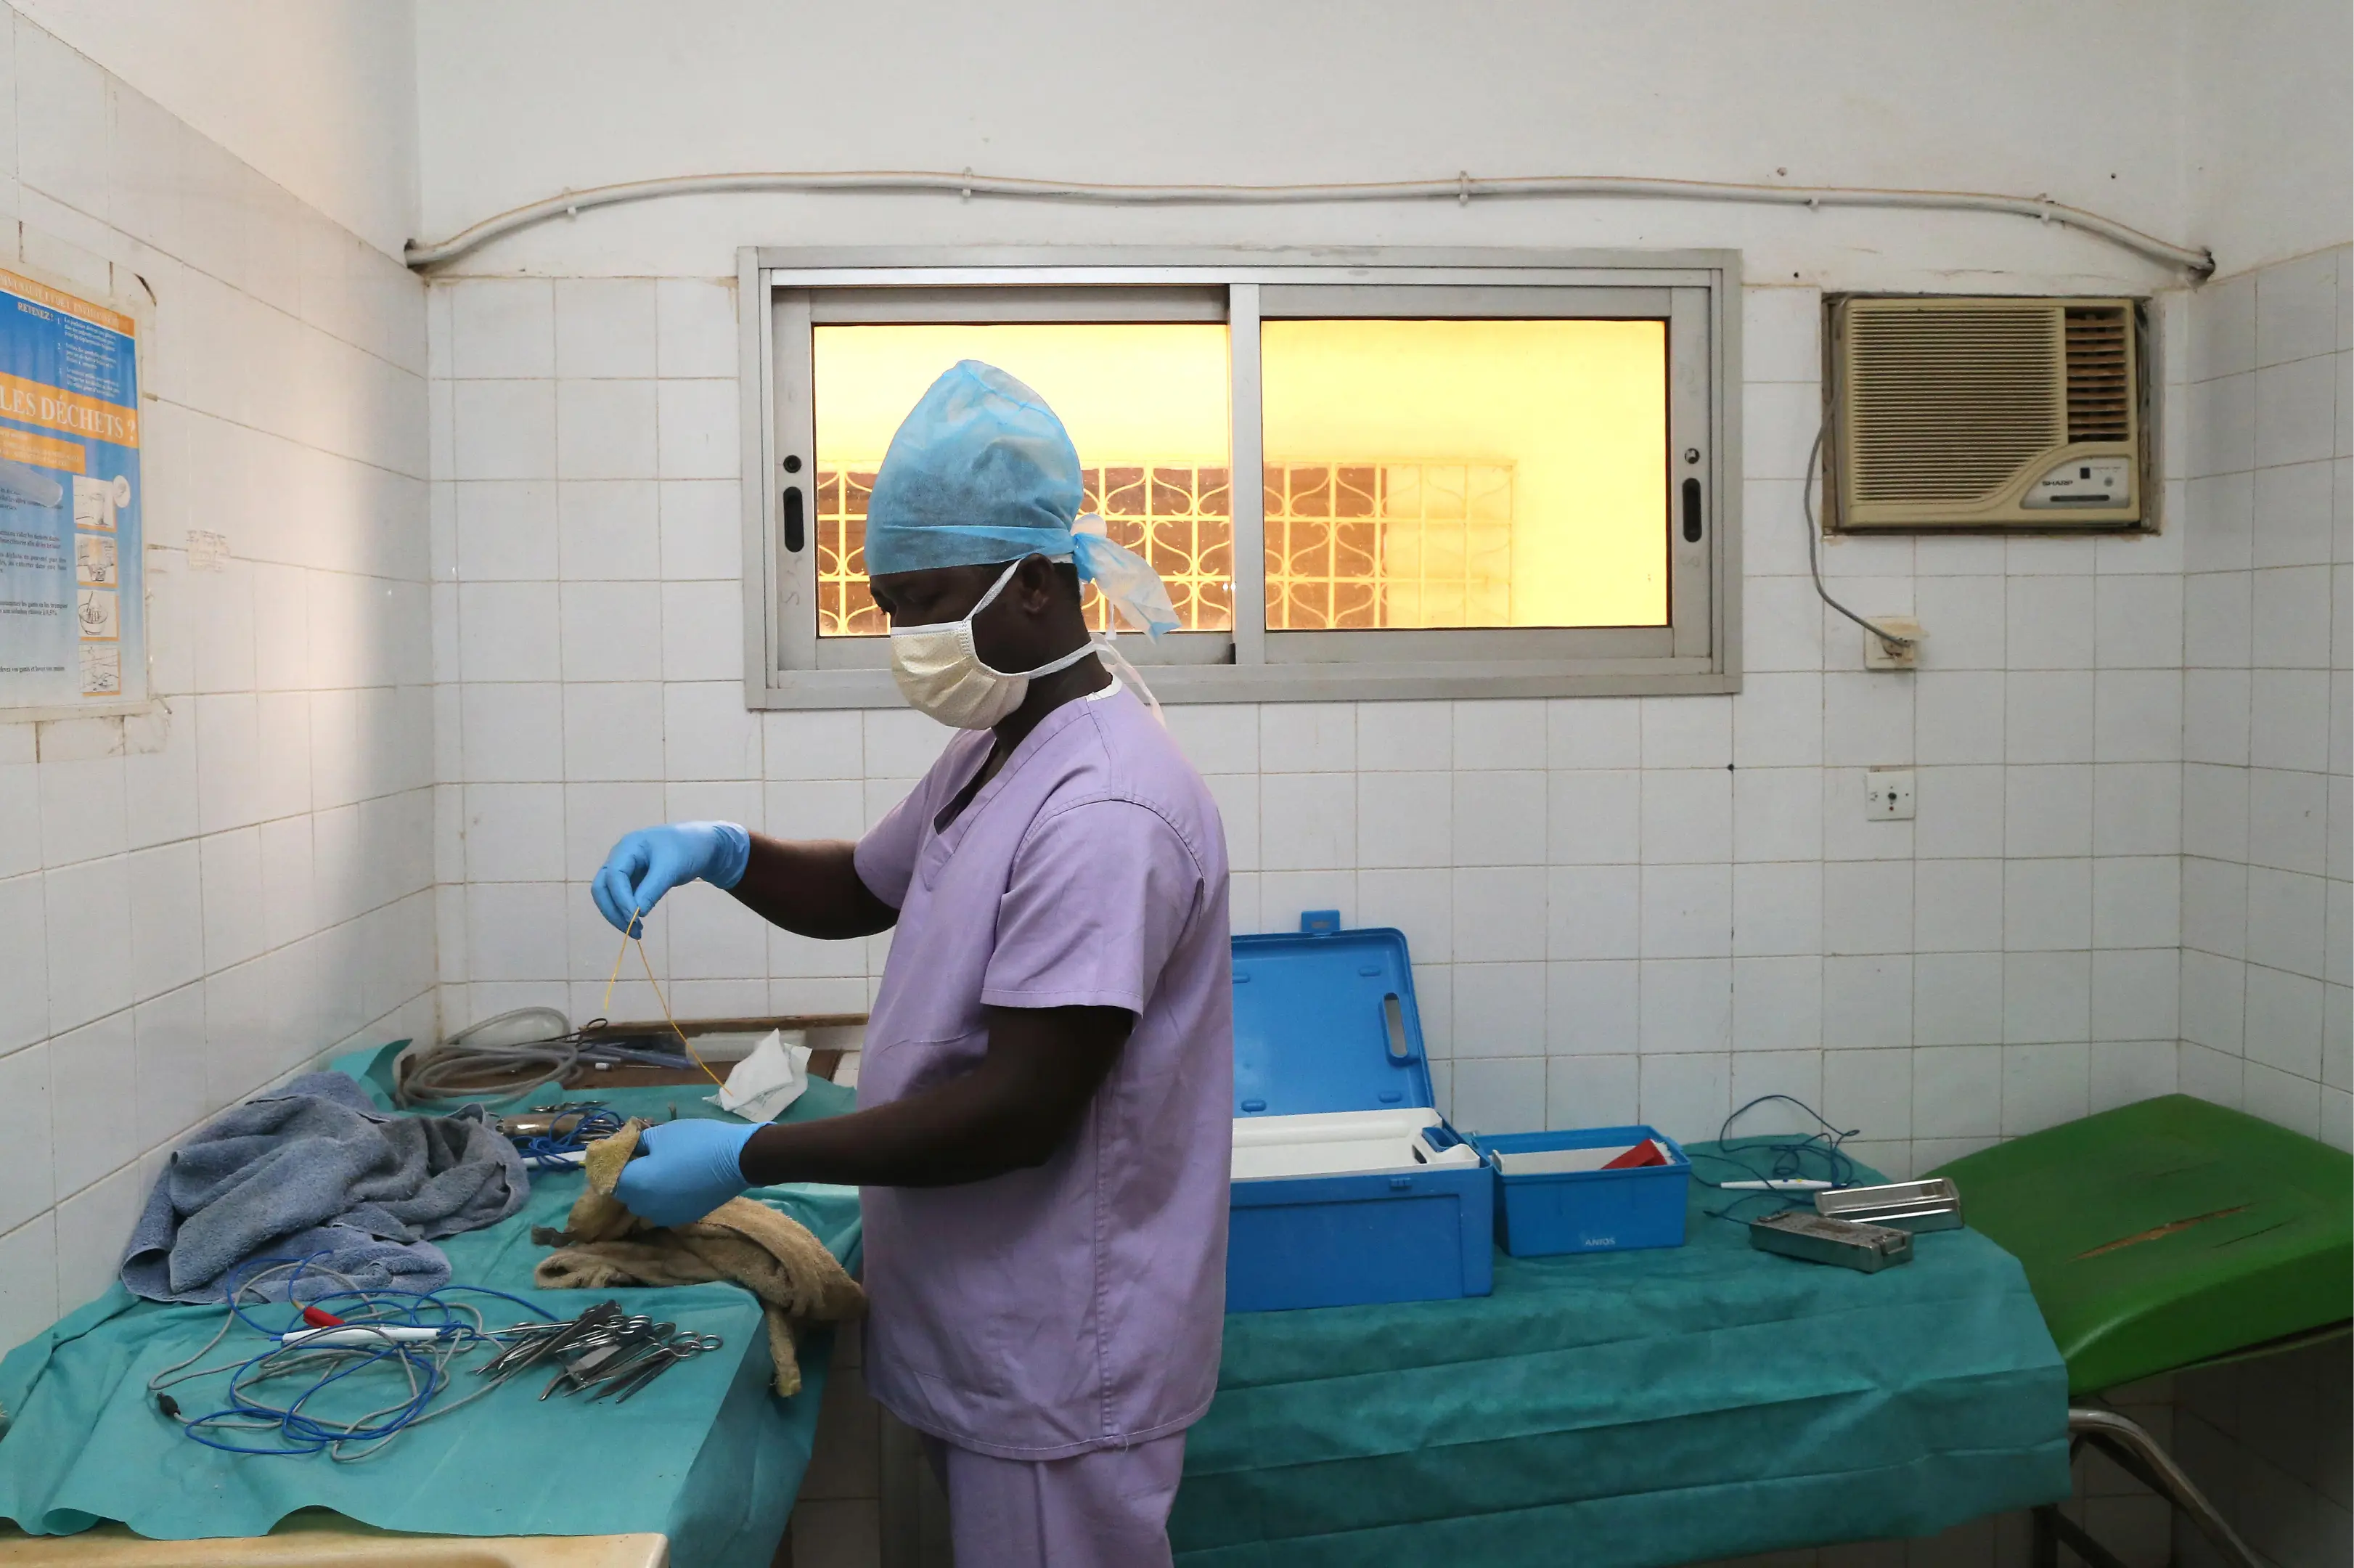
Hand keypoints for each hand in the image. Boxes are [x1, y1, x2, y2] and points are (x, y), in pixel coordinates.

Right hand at [591, 822, 751, 934]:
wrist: (701, 845)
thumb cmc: (688, 850)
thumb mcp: (672, 868)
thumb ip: (652, 889)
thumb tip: (636, 914)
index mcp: (628, 847)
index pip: (614, 875)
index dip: (621, 898)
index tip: (634, 918)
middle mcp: (620, 857)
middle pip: (602, 887)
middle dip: (613, 910)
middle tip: (631, 929)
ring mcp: (624, 869)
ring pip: (608, 895)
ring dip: (618, 914)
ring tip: (637, 933)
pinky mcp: (631, 880)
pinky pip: (621, 898)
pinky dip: (626, 912)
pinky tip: (638, 925)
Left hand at [611, 1120, 759, 1226]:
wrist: (738, 1160)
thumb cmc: (696, 1142)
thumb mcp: (661, 1133)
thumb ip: (637, 1143)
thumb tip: (627, 1149)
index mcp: (636, 1184)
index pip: (610, 1179)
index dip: (615, 1165)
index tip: (625, 1152)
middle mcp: (645, 1207)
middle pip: (627, 1194)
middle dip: (631, 1178)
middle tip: (645, 1158)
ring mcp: (665, 1216)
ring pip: (645, 1204)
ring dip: (648, 1190)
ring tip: (663, 1171)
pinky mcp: (683, 1218)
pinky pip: (663, 1208)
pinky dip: (665, 1197)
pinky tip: (679, 1182)